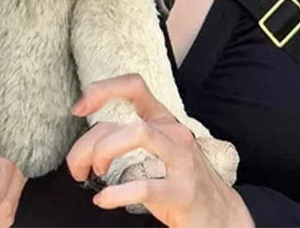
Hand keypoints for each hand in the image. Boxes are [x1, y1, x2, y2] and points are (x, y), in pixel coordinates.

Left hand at [67, 74, 251, 227]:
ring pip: (138, 133)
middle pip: (125, 121)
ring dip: (105, 152)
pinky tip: (103, 200)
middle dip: (90, 144)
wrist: (221, 218)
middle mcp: (174, 132)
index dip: (103, 90)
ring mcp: (182, 160)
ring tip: (94, 174)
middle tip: (78, 167)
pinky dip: (116, 193)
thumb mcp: (154, 154)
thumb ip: (125, 140)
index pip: (133, 85)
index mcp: (163, 119)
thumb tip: (86, 144)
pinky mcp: (184, 191)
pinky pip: (144, 187)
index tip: (79, 109)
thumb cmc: (178, 182)